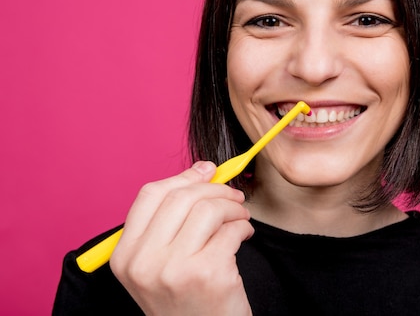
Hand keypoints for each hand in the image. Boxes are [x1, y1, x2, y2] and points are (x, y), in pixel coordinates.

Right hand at [110, 161, 253, 315]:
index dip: (184, 178)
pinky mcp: (207, 274)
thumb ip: (173, 220)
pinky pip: (231, 230)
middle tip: (234, 197)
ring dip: (234, 208)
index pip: (150, 195)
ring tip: (241, 218)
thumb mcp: (162, 263)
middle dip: (216, 190)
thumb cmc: (186, 301)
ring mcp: (174, 269)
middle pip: (182, 197)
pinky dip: (244, 227)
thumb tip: (203, 169)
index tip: (208, 172)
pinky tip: (244, 236)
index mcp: (125, 255)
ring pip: (208, 210)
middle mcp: (143, 262)